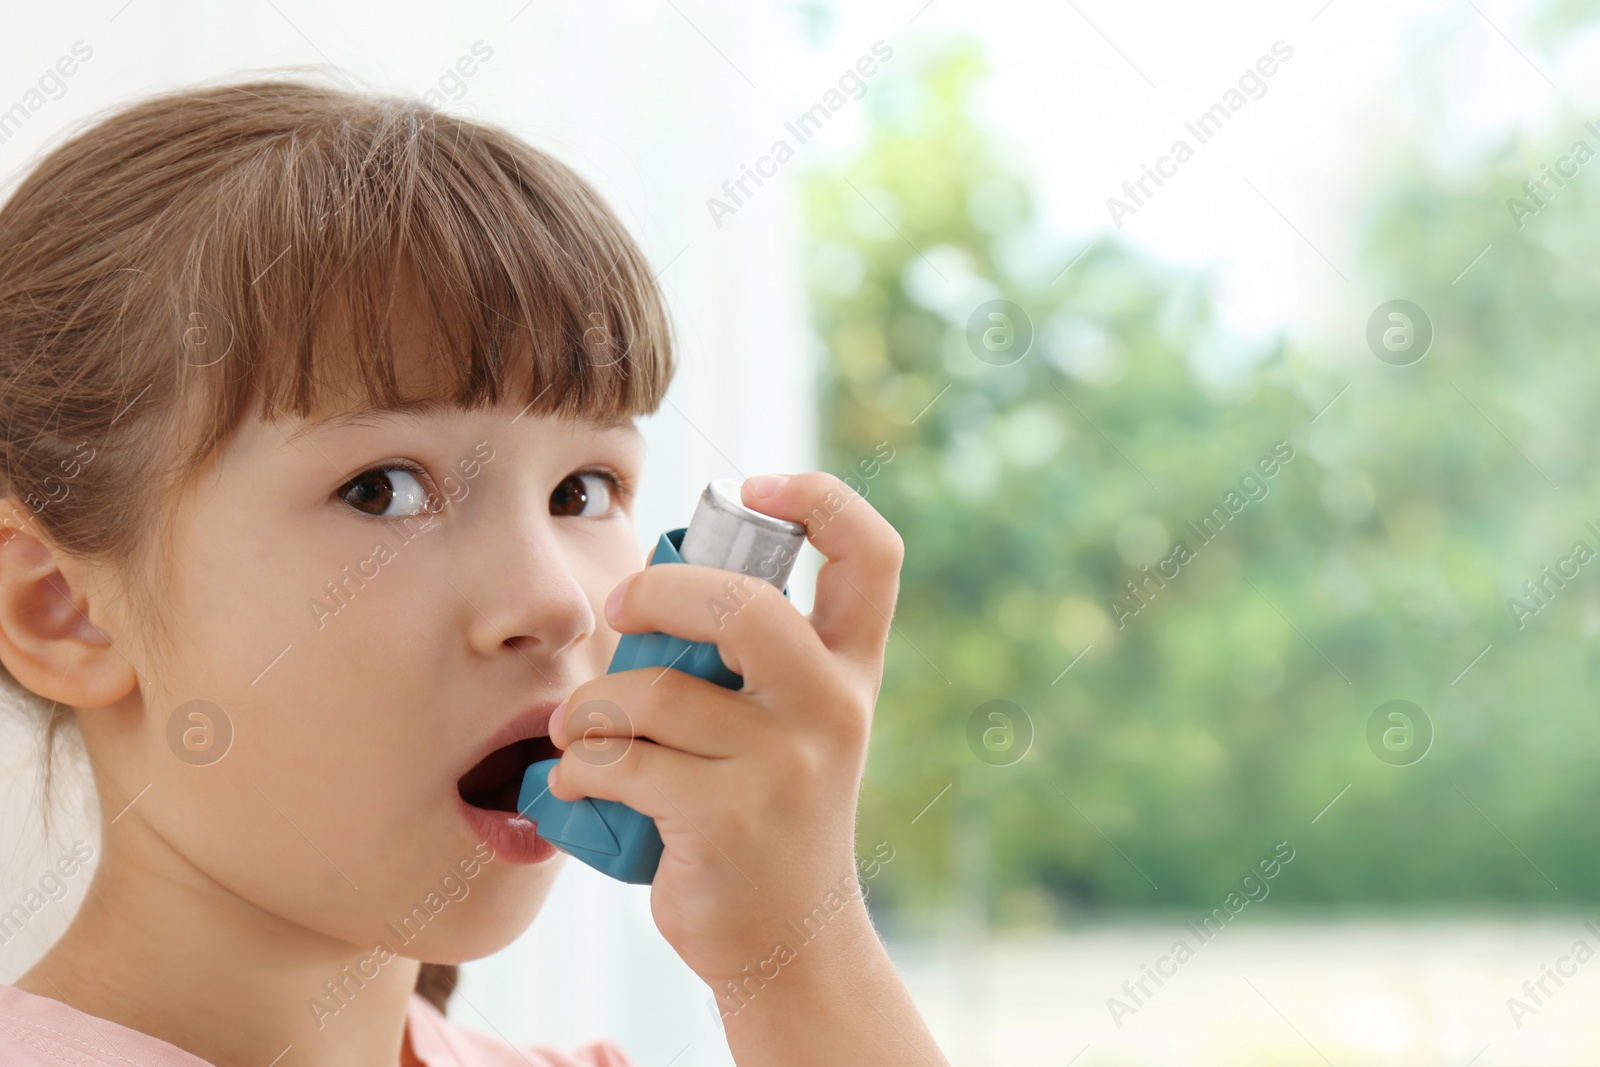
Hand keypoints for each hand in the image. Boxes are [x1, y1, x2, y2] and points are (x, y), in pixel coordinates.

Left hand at [544, 472, 902, 986]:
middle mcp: (833, 707)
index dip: (820, 498)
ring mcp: (787, 764)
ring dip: (590, 706)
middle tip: (618, 608)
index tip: (756, 487)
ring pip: (659, 692)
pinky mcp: (731, 818)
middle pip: (746, 606)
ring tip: (576, 729)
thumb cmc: (765, 807)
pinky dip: (580, 765)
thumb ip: (753, 653)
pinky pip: (626, 761)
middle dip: (656, 593)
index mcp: (851, 666)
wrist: (789, 939)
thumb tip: (654, 580)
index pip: (872, 552)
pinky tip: (576, 779)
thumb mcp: (790, 721)